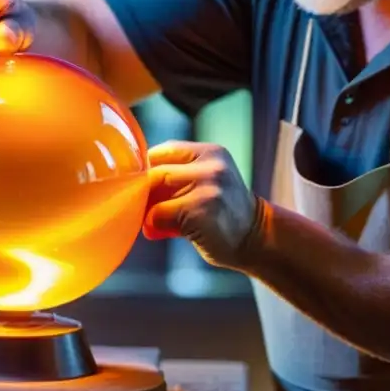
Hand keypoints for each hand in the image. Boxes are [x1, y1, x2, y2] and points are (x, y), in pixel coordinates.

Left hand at [143, 141, 265, 270]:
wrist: (258, 239)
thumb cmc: (224, 213)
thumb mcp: (207, 182)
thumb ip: (175, 177)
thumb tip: (131, 188)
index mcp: (211, 152)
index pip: (163, 151)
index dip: (149, 171)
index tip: (148, 190)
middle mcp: (211, 164)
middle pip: (155, 171)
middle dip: (145, 192)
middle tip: (147, 209)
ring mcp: (208, 186)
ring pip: (154, 191)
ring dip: (150, 210)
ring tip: (160, 222)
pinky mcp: (201, 209)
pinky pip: (159, 214)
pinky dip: (155, 226)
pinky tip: (167, 232)